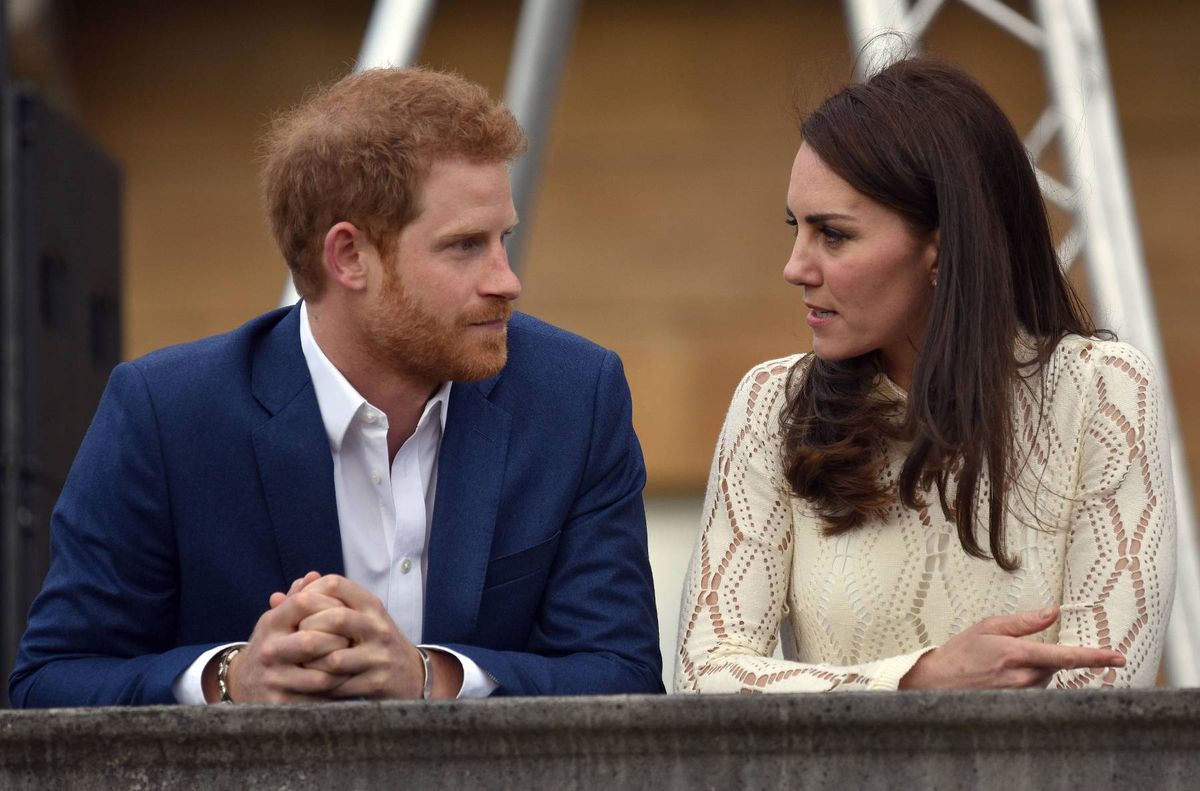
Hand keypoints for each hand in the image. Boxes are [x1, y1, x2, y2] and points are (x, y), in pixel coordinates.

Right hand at [205, 572, 350, 702]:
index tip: (347, 611)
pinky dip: (336, 692)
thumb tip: (315, 575)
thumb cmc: (272, 644)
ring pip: (320, 675)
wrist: (242, 684)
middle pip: (313, 641)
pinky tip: (346, 684)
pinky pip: (319, 699)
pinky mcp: (281, 704)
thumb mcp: (278, 619)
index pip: (304, 603)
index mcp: (271, 623)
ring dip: (343, 669)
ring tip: (353, 663)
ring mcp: (274, 679)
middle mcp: (269, 650)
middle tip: (355, 641)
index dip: (331, 604)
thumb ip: (297, 597)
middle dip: (340, 640)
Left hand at [295, 575, 462, 698]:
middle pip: (334, 618)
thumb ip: (319, 605)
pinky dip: (321, 685)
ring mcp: (379, 655)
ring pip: (333, 657)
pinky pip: (339, 685)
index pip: (335, 584)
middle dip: (307, 630)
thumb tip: (274, 598)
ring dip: (311, 664)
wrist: (410, 674)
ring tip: (301, 665)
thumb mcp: (356, 617)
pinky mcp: (377, 682)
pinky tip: (313, 682)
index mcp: (371, 605)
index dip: (309, 593)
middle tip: (295, 640)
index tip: (296, 609)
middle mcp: (378, 626)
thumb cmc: (372, 641)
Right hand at [899, 606, 1125, 689]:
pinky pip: (1034, 693)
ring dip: (1034, 671)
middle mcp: (1022, 678)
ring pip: (1045, 681)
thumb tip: (1052, 611)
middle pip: (1055, 668)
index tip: (1116, 657)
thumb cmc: (959, 654)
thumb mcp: (989, 627)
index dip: (1094, 656)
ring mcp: (1019, 695)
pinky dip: (1026, 683)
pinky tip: (1002, 680)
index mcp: (1017, 654)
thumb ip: (1024, 621)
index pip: (1064, 656)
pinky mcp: (1015, 707)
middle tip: (1013, 653)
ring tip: (1001, 668)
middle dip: (1044, 658)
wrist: (936, 683)